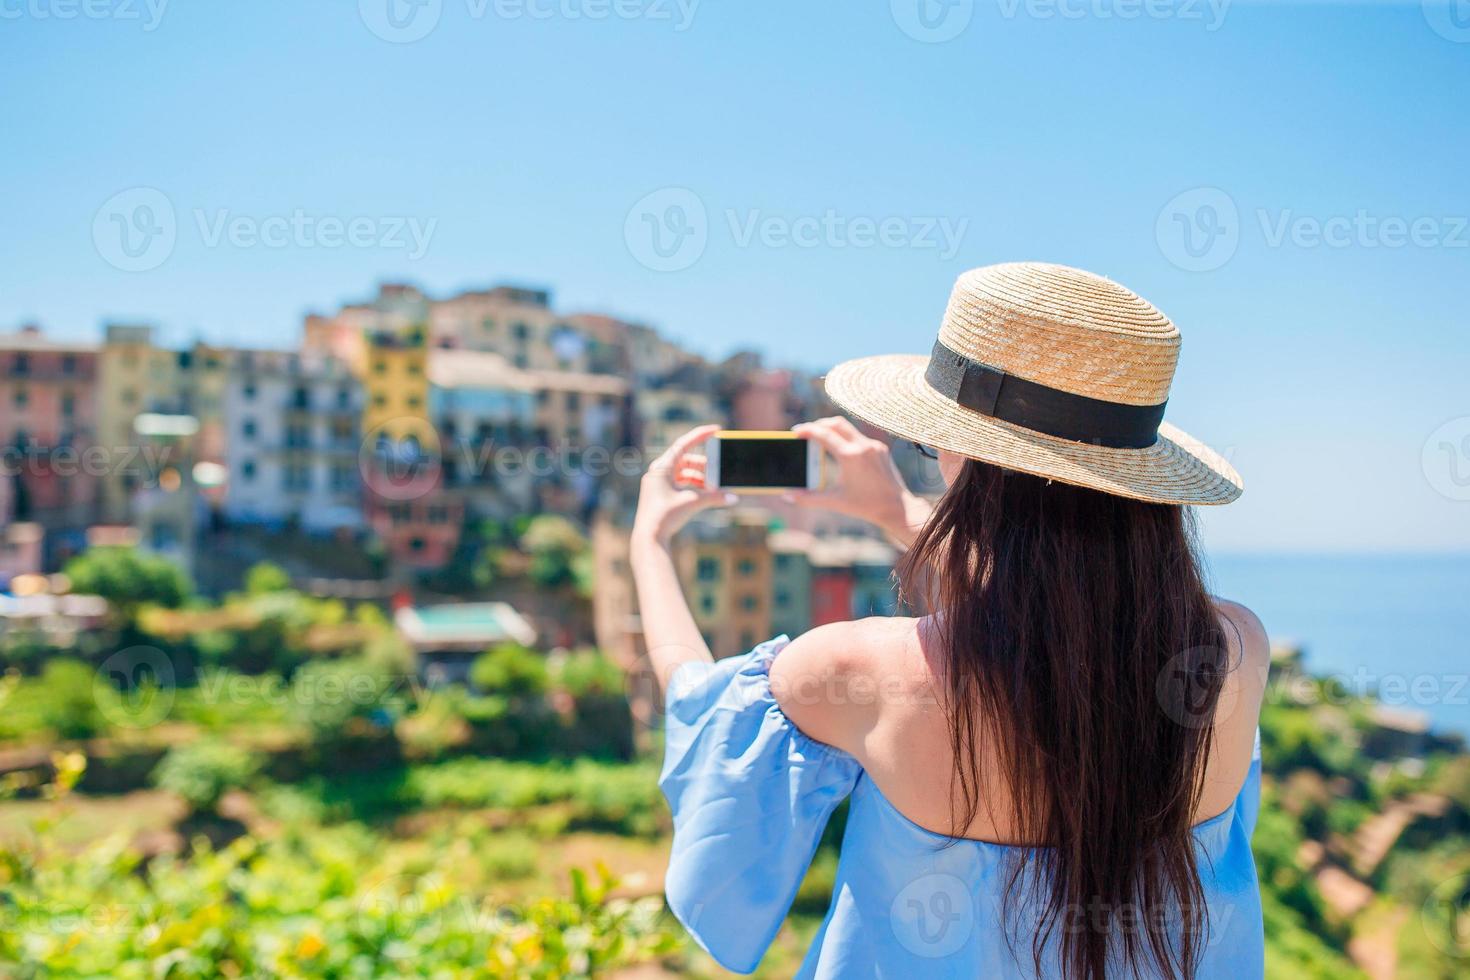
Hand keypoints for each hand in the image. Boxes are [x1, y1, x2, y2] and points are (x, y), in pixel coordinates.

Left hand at [632, 425, 732, 547]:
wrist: (649, 539)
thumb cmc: (665, 517)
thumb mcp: (692, 503)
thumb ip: (714, 498)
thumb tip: (733, 497)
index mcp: (661, 468)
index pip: (683, 444)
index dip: (701, 435)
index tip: (716, 429)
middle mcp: (658, 472)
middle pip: (686, 460)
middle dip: (705, 465)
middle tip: (720, 469)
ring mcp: (658, 483)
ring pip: (684, 472)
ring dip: (701, 477)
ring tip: (715, 486)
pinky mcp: (661, 493)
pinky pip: (681, 483)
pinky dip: (694, 486)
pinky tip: (706, 493)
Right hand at [790, 417, 930, 547]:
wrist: (897, 508)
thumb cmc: (866, 506)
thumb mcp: (835, 501)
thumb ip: (808, 499)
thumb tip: (787, 497)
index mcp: (850, 456)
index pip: (824, 434)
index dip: (807, 430)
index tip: (796, 431)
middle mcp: (863, 446)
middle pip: (836, 423)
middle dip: (819, 424)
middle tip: (806, 432)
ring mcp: (874, 446)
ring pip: (849, 428)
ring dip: (833, 430)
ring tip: (821, 440)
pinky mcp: (881, 449)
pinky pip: (859, 438)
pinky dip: (846, 439)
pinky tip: (841, 452)